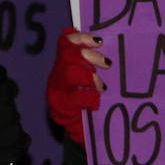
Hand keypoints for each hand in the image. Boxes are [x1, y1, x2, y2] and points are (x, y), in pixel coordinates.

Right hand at [47, 28, 110, 145]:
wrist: (77, 126)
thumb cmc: (86, 98)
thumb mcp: (88, 77)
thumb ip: (92, 62)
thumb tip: (105, 46)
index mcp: (63, 62)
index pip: (66, 41)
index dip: (81, 38)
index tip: (99, 41)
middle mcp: (57, 73)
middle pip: (68, 55)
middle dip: (89, 56)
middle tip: (107, 64)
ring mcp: (57, 89)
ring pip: (70, 73)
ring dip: (90, 77)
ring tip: (102, 87)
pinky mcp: (61, 106)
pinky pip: (76, 96)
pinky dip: (91, 97)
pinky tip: (96, 103)